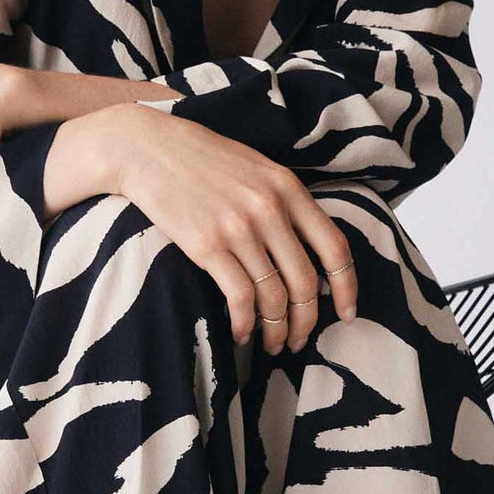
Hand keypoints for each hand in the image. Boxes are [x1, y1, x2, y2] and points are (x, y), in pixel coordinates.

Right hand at [69, 104, 357, 354]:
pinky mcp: (207, 246)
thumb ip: (286, 202)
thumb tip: (310, 250)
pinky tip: (240, 333)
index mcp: (289, 189)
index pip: (335, 248)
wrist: (147, 148)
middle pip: (306, 282)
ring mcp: (239, 228)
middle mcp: (270, 209)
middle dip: (306, 321)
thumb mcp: (257, 168)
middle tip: (298, 340)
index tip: (347, 314)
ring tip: (271, 344)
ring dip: (276, 330)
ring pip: (274, 296)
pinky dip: (244, 323)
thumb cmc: (202, 160)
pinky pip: (239, 298)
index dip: (347, 288)